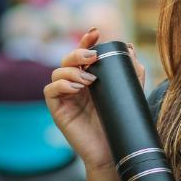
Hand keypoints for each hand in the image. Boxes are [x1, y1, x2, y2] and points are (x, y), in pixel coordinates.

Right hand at [43, 27, 145, 171]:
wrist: (114, 147)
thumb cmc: (120, 119)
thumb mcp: (129, 90)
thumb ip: (131, 69)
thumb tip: (129, 47)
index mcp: (92, 75)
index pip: (84, 53)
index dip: (86, 40)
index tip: (96, 32)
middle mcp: (76, 83)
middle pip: (68, 59)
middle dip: (78, 52)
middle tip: (93, 56)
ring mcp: (66, 95)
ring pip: (57, 72)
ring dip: (72, 70)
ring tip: (89, 80)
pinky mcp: (58, 109)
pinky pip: (50, 90)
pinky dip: (61, 84)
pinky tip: (77, 88)